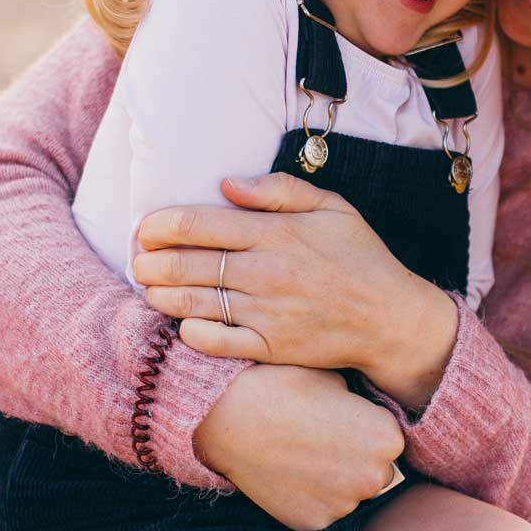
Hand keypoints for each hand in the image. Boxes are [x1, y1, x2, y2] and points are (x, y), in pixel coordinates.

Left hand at [133, 172, 457, 407]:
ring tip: (150, 289)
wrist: (392, 319)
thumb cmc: (362, 258)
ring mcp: (265, 313)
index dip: (158, 226)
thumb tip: (227, 183)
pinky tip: (182, 323)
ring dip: (160, 296)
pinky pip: (215, 342)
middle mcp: (265, 272)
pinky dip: (189, 332)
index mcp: (275, 233)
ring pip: (191, 304)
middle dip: (148, 262)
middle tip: (138, 261)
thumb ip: (279, 191)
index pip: (196, 224)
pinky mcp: (270, 347)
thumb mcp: (332, 208)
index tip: (146, 230)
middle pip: (183, 265)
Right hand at [193, 364, 404, 530]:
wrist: (229, 416)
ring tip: (299, 457)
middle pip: (374, 474)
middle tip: (318, 443)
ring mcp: (345, 505)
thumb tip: (366, 411)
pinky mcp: (315, 525)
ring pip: (348, 496)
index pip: (388, 442)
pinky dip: (308, 500)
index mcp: (388, 438)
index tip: (337, 424)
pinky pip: (321, 514)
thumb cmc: (282, 387)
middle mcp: (375, 476)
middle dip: (353, 462)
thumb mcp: (334, 379)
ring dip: (332, 483)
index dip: (363, 432)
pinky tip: (288, 476)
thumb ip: (361, 402)